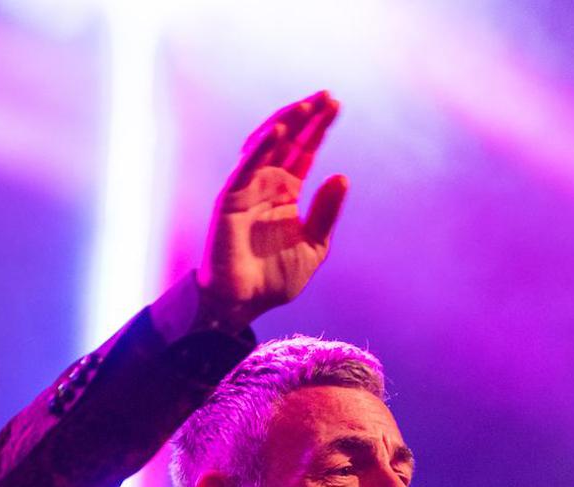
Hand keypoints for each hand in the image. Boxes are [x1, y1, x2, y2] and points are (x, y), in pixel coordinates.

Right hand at [198, 91, 348, 325]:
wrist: (243, 303)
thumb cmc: (275, 277)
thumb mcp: (314, 245)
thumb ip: (326, 213)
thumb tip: (342, 176)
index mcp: (287, 191)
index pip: (305, 150)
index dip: (319, 127)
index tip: (336, 104)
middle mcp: (267, 183)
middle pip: (288, 140)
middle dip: (306, 117)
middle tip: (327, 96)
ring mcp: (248, 188)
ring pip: (266, 145)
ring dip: (286, 123)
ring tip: (307, 107)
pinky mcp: (231, 199)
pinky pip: (246, 168)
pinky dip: (260, 148)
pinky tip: (279, 132)